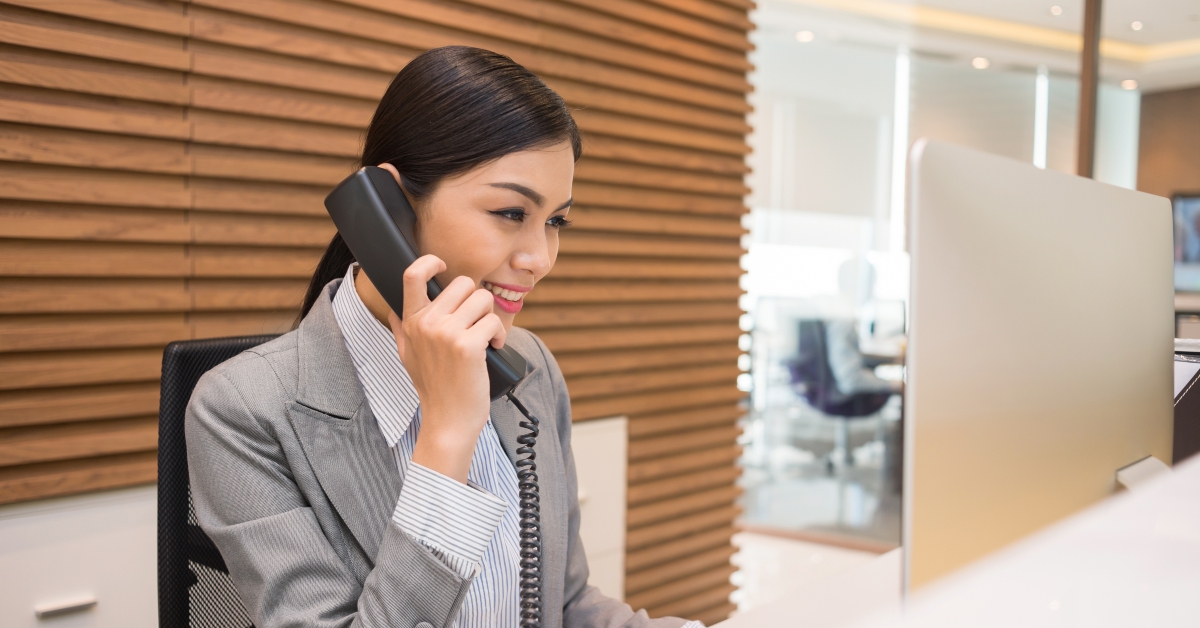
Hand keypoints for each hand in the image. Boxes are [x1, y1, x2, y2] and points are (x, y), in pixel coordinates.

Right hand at [389, 254, 505, 482]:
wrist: (447, 421)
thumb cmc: (433, 388)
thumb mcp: (407, 356)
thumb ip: (402, 330)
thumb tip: (394, 310)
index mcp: (411, 322)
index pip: (412, 275)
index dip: (430, 262)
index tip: (442, 266)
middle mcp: (426, 323)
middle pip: (463, 283)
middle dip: (477, 300)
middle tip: (477, 322)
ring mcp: (446, 333)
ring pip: (483, 298)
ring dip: (491, 317)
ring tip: (487, 337)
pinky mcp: (468, 346)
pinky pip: (494, 321)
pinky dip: (501, 334)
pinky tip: (495, 348)